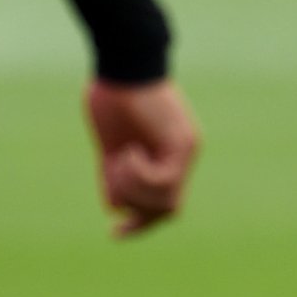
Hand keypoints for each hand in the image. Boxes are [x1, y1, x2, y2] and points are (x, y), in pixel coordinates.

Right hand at [86, 79, 199, 235]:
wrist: (122, 63)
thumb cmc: (112, 96)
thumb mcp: (110, 146)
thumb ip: (114, 176)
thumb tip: (115, 207)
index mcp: (165, 158)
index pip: (162, 206)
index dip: (139, 225)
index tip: (113, 233)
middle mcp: (182, 158)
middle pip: (165, 210)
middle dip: (133, 205)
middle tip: (112, 174)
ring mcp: (186, 151)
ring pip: (164, 201)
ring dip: (132, 189)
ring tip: (118, 161)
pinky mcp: (183, 143)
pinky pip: (164, 181)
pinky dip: (140, 175)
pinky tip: (128, 153)